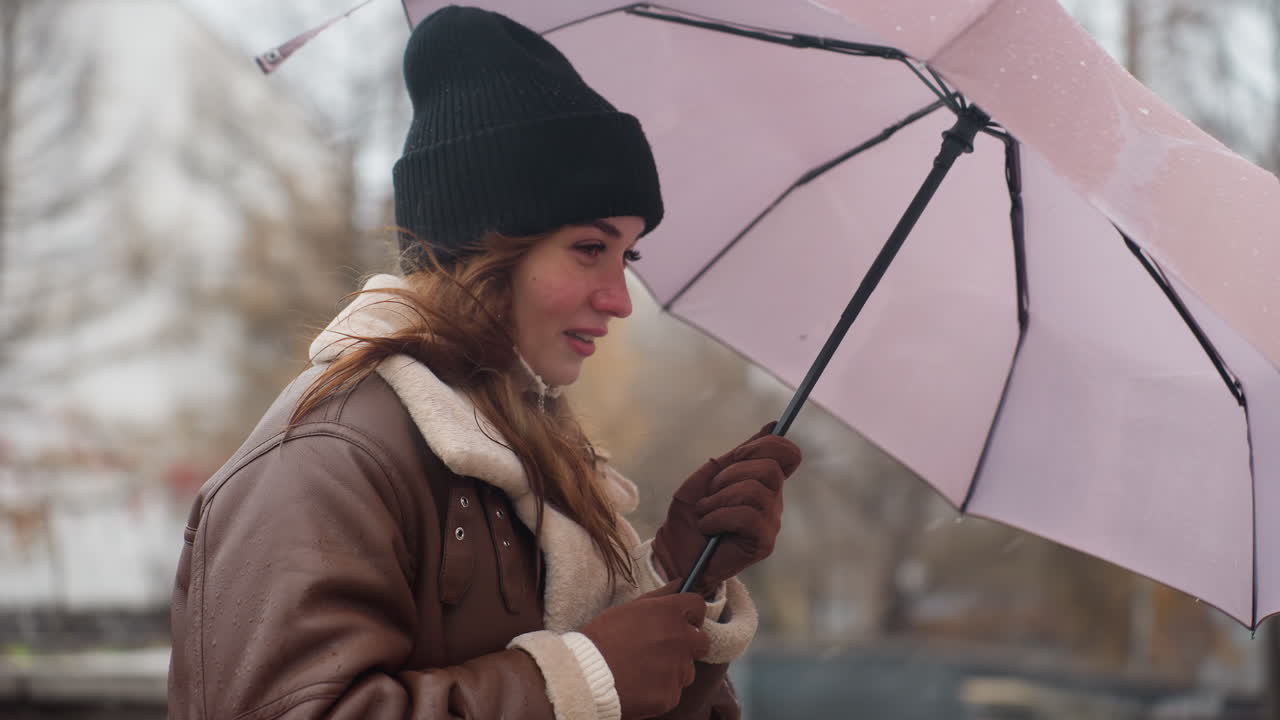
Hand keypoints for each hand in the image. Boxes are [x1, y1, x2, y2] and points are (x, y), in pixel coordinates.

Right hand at [580, 582, 709, 718]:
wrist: (587, 674)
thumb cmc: (603, 637)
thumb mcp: (629, 609)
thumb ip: (660, 596)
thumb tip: (681, 582)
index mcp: (670, 613)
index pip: (698, 606)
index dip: (691, 614)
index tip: (682, 621)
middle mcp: (680, 639)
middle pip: (701, 641)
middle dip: (688, 645)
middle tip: (663, 650)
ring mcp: (677, 669)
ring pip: (687, 670)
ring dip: (673, 670)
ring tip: (644, 670)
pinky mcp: (671, 695)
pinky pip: (673, 691)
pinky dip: (660, 691)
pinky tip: (640, 686)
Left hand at [652, 423, 801, 593]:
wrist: (675, 555)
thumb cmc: (690, 517)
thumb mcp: (708, 477)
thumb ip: (738, 455)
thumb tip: (773, 425)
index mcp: (763, 482)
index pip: (787, 453)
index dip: (766, 446)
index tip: (738, 455)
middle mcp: (772, 501)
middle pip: (770, 469)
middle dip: (732, 474)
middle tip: (712, 492)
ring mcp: (770, 523)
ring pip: (756, 491)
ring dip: (719, 499)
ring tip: (705, 513)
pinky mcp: (763, 543)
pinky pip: (748, 516)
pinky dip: (719, 517)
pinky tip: (708, 527)